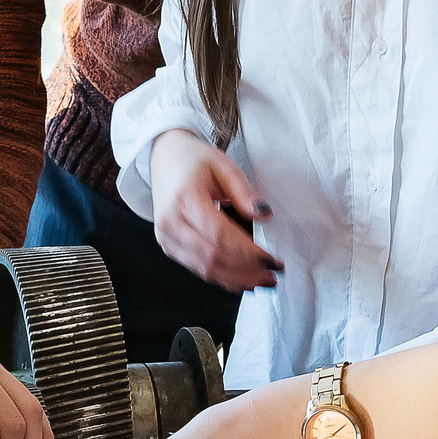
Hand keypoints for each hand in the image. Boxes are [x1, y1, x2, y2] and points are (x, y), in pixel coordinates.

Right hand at [149, 131, 283, 292]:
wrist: (165, 158)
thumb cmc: (194, 161)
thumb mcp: (224, 166)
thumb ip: (245, 193)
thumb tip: (264, 216)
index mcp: (185, 198)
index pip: (220, 235)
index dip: (248, 252)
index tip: (272, 259)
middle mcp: (171, 221)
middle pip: (212, 256)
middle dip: (246, 270)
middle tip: (273, 274)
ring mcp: (166, 236)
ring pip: (204, 268)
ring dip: (236, 278)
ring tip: (262, 280)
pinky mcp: (168, 246)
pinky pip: (197, 268)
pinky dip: (222, 277)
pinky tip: (242, 279)